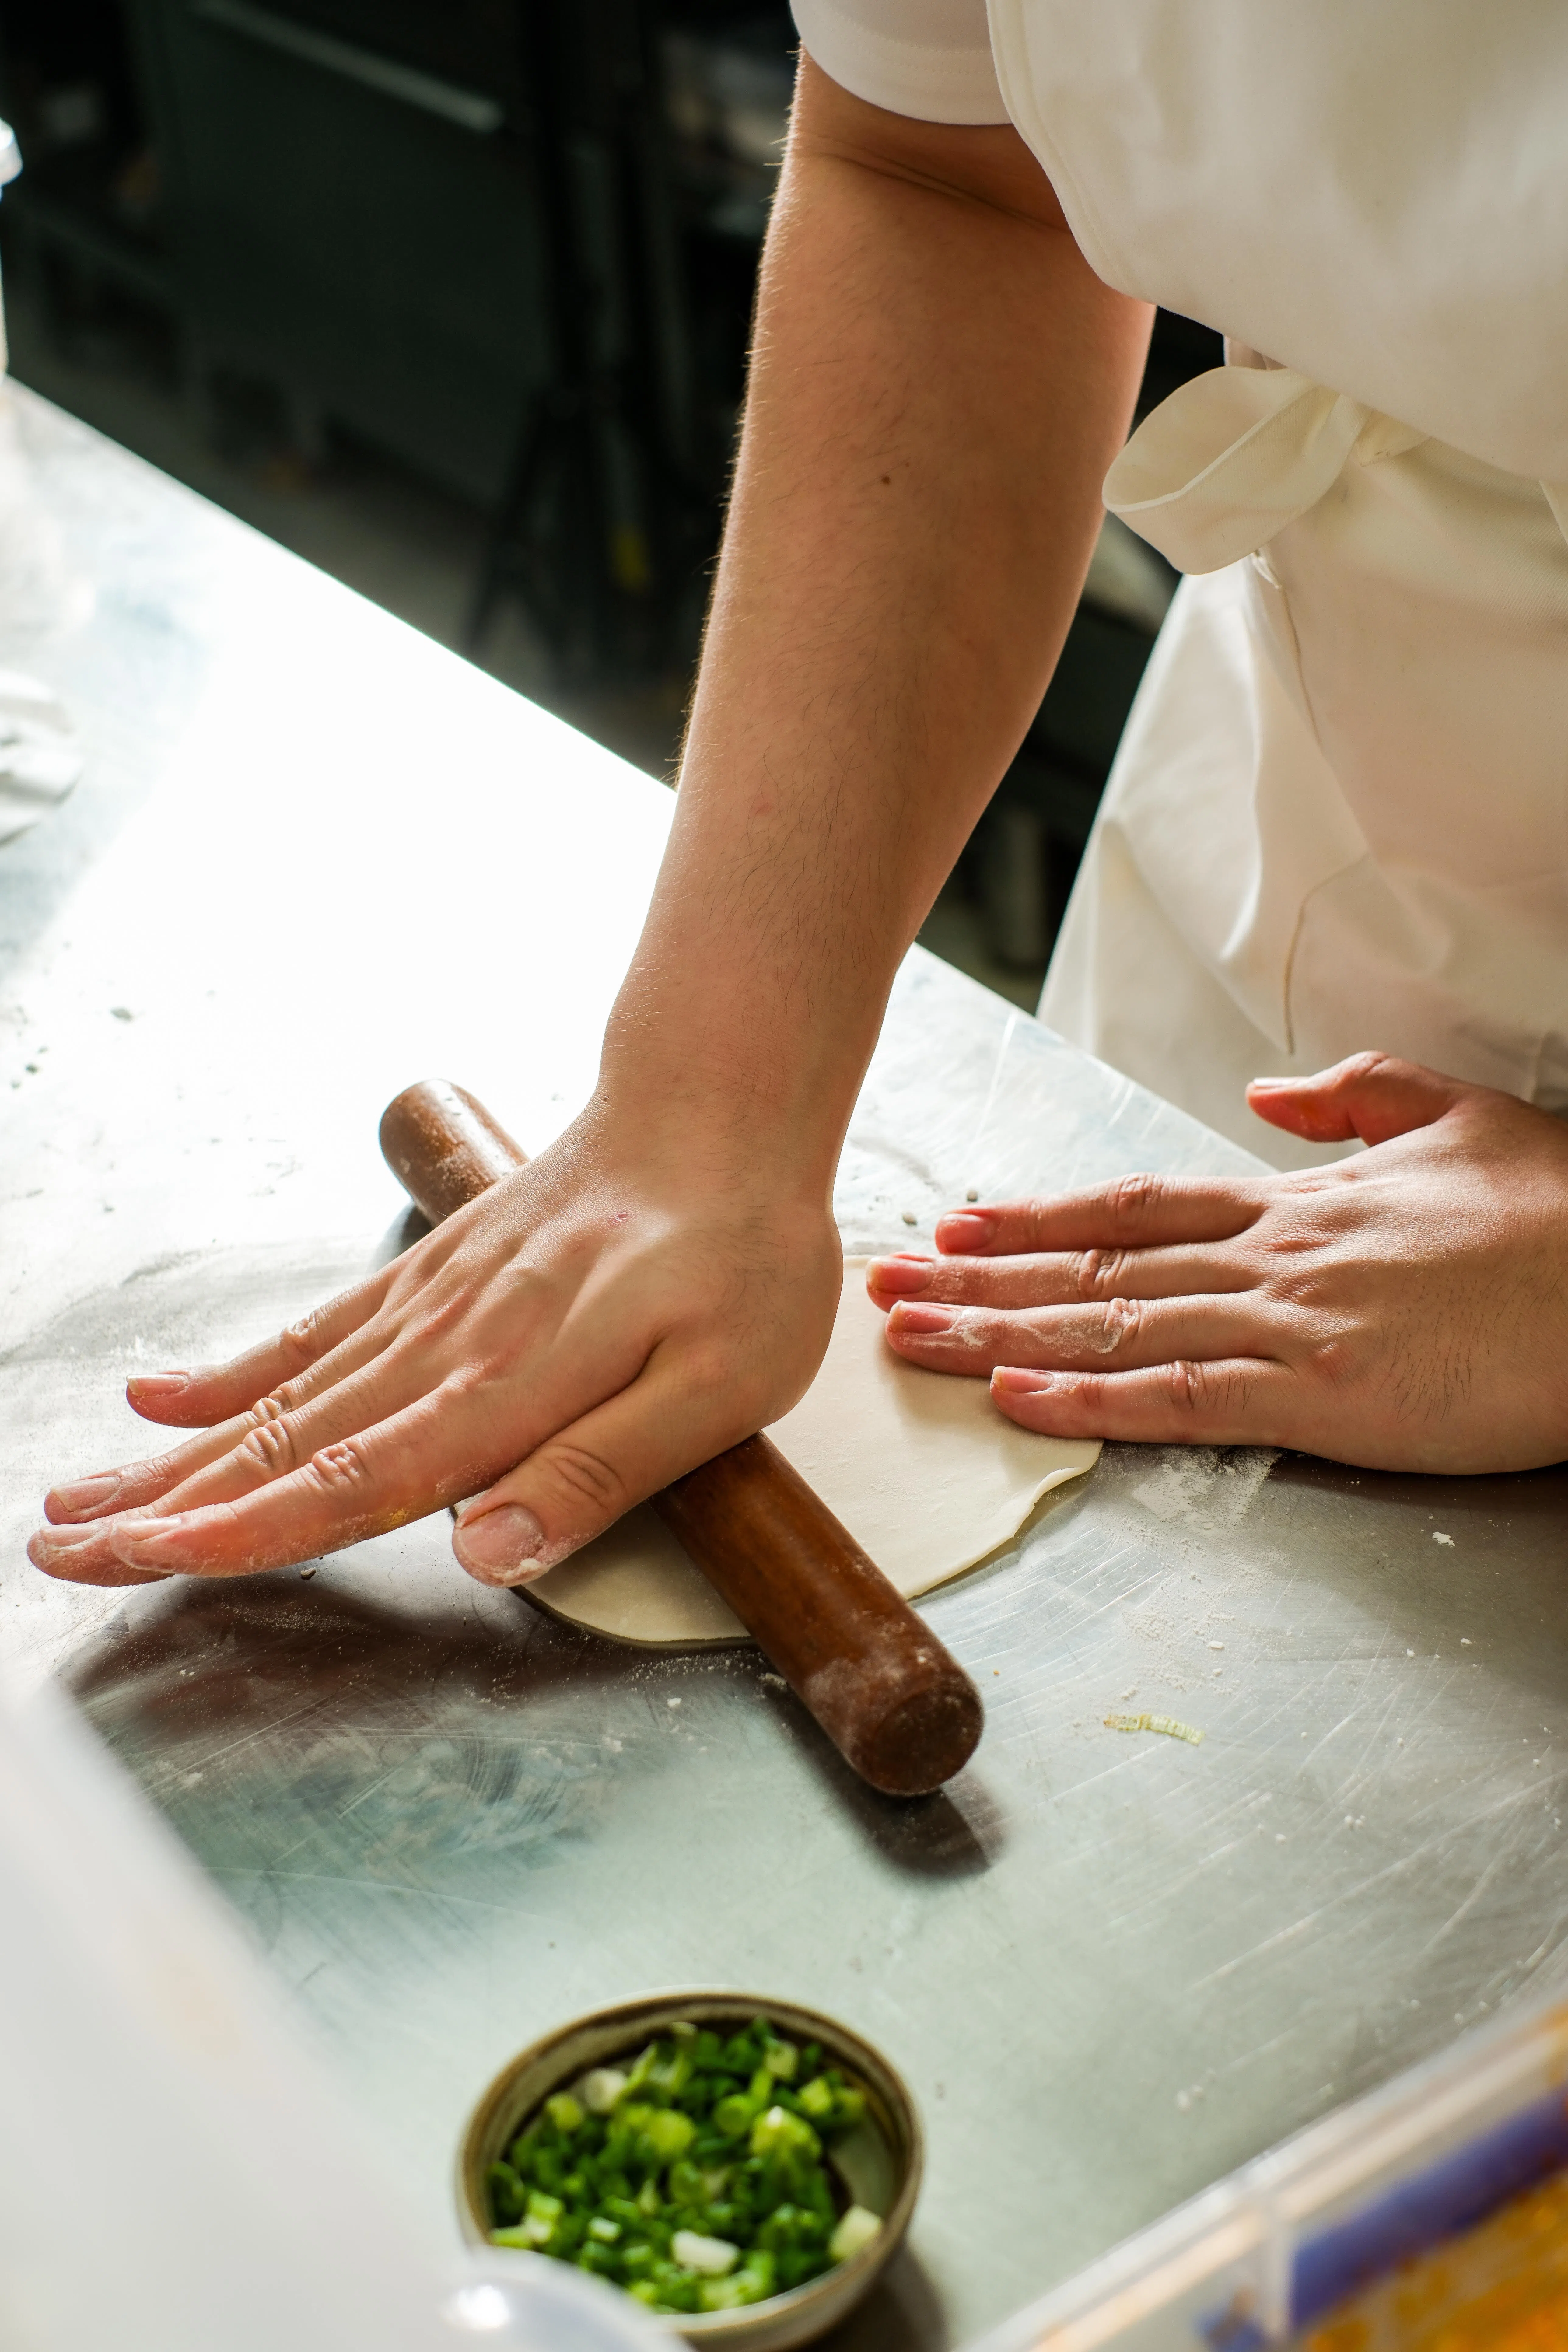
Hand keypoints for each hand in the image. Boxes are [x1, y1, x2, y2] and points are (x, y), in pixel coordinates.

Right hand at [28, 1103, 841, 1586]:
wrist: (723, 1105)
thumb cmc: (741, 1251)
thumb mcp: (721, 1383)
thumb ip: (601, 1469)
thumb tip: (488, 1549)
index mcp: (512, 1385)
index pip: (356, 1479)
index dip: (251, 1528)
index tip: (154, 1561)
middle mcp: (449, 1346)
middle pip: (285, 1446)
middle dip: (167, 1509)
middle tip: (59, 1552)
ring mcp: (429, 1304)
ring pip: (279, 1398)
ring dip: (174, 1456)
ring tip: (76, 1499)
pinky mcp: (432, 1274)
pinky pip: (315, 1332)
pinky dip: (233, 1370)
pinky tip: (160, 1398)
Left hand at [866, 1054, 1567, 1473]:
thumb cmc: (1562, 1216)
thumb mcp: (1460, 1120)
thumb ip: (1359, 1099)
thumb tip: (1270, 1095)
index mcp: (1299, 1206)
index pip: (1133, 1208)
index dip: (1038, 1217)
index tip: (961, 1220)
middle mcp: (1272, 1259)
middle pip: (1095, 1269)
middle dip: (979, 1276)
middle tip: (886, 1280)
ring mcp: (1291, 1326)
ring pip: (1112, 1329)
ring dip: (999, 1333)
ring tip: (910, 1335)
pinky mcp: (1323, 1395)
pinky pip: (1182, 1399)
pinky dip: (1092, 1401)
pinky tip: (1018, 1398)